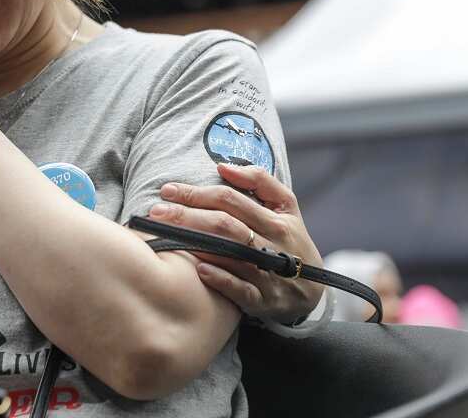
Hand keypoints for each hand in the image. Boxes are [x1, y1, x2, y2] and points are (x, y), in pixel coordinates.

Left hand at [149, 163, 323, 323]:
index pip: (230, 200)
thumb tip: (223, 167)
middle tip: (156, 211)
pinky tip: (198, 269)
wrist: (311, 289)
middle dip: (187, 216)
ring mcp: (267, 274)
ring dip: (197, 244)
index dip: (197, 193)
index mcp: (275, 220)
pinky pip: (240, 290)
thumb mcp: (285, 206)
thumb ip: (259, 180)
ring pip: (230, 255)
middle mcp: (272, 246)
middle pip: (225, 225)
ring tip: (165, 235)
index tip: (168, 190)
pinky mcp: (263, 300)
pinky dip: (220, 279)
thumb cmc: (288, 238)